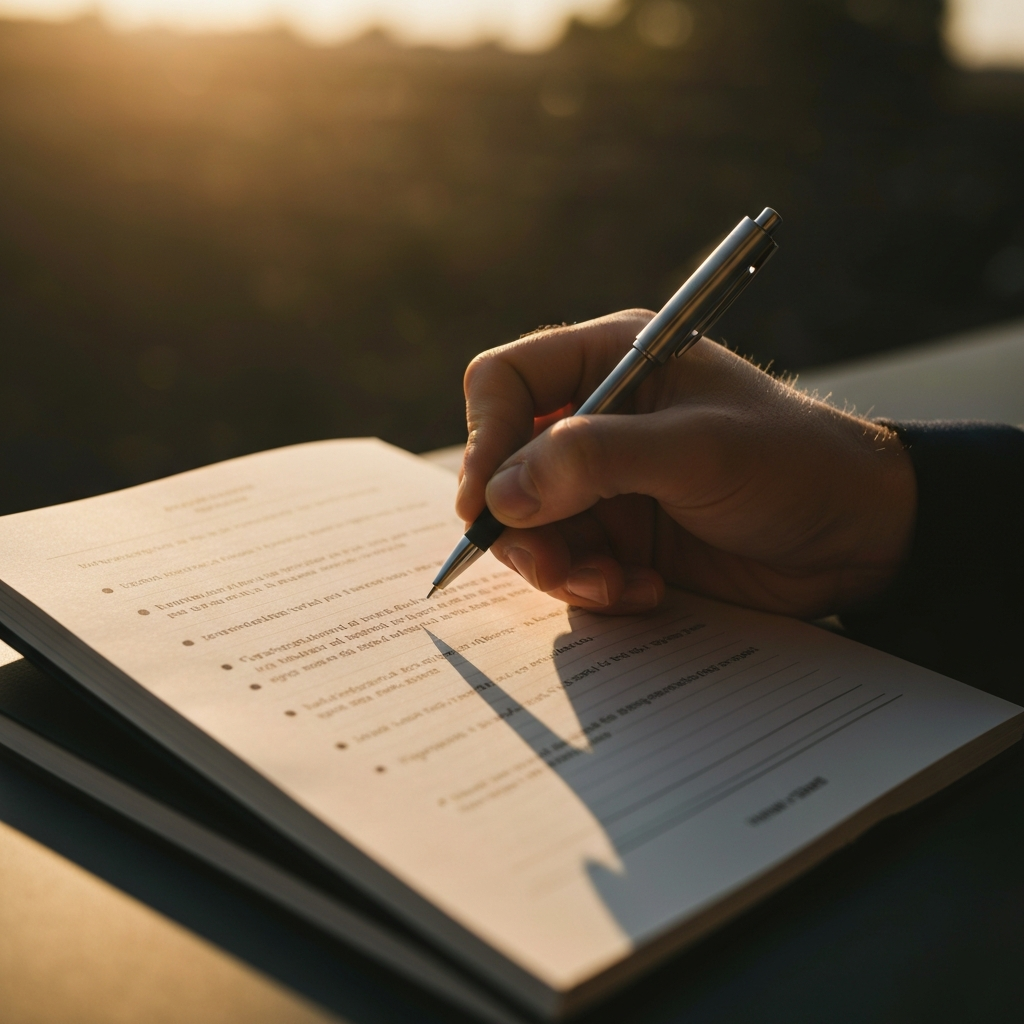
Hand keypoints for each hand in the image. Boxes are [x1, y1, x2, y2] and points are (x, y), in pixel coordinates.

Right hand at [456, 310, 916, 618]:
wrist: (858, 537)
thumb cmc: (791, 464)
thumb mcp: (696, 450)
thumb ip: (595, 460)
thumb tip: (502, 494)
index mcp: (611, 361)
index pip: (505, 383)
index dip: (484, 439)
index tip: (486, 502)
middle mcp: (596, 419)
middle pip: (504, 465)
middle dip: (520, 523)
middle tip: (550, 565)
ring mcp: (604, 483)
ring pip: (528, 526)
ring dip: (557, 567)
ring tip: (612, 586)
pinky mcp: (619, 537)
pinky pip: (568, 567)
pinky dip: (593, 589)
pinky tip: (644, 592)